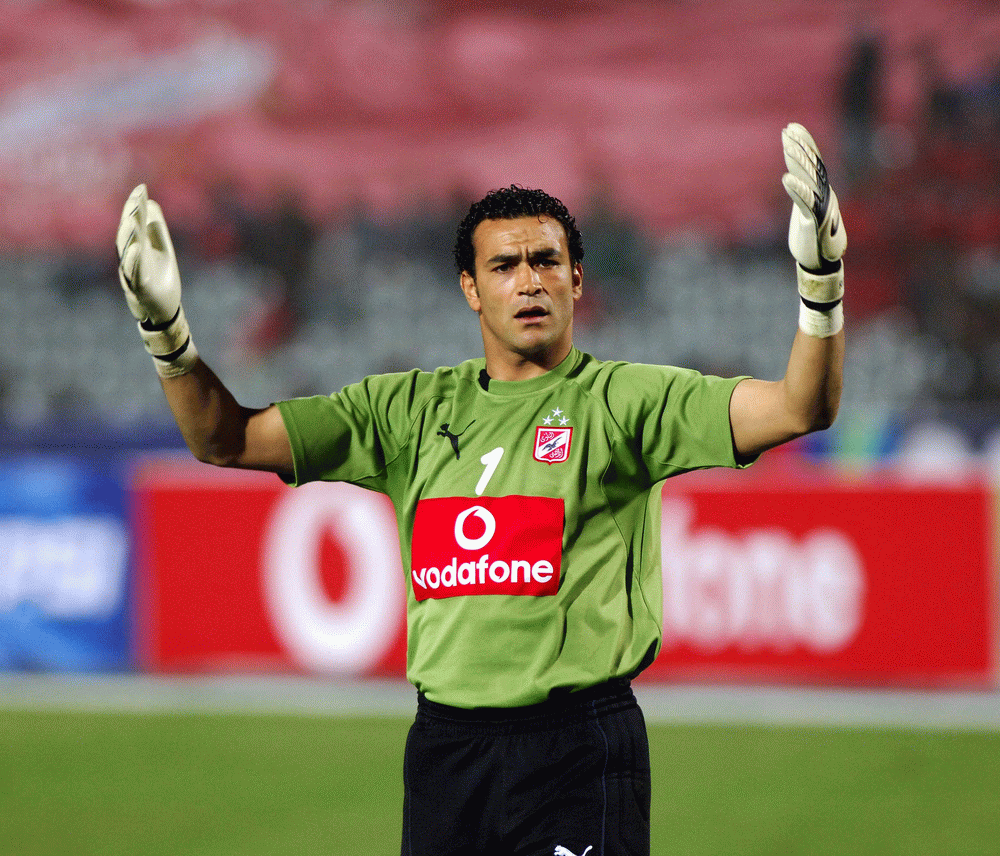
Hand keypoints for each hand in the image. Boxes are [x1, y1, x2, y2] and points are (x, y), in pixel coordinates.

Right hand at [115, 184, 197, 376]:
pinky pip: (134, 274)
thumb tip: (153, 203)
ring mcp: (133, 274)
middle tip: (136, 198)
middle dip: (132, 216)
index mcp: (138, 248)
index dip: (135, 207)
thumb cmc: (161, 280)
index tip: (141, 188)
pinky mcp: (139, 290)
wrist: (164, 312)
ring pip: (127, 253)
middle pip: (128, 235)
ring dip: (129, 235)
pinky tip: (137, 247)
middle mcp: (131, 259)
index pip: (135, 224)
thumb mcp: (163, 250)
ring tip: (133, 219)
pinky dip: (135, 261)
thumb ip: (157, 229)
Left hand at [781, 123, 846, 275]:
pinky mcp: (815, 223)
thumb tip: (797, 182)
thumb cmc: (812, 240)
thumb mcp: (806, 213)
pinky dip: (797, 190)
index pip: (812, 163)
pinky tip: (787, 179)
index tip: (793, 127)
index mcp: (821, 193)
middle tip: (789, 129)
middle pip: (813, 166)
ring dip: (799, 162)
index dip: (804, 144)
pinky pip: (806, 203)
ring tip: (788, 145)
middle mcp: (824, 196)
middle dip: (801, 146)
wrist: (821, 264)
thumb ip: (804, 196)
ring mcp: (821, 208)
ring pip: (811, 180)